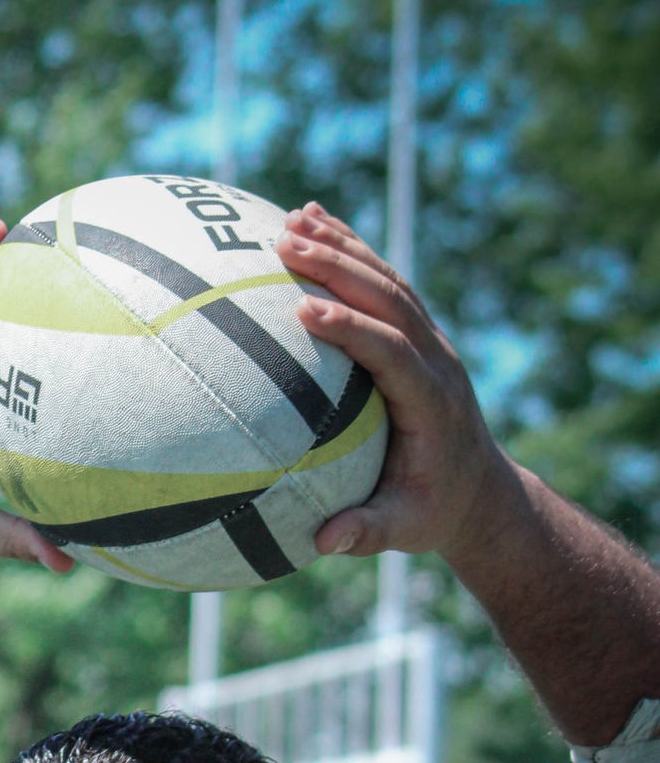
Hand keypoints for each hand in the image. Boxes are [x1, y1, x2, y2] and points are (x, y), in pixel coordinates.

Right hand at [277, 204, 516, 568]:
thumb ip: (366, 532)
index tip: (306, 311)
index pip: (393, 353)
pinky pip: (384, 283)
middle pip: (390, 298)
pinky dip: (351, 251)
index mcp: (432, 402)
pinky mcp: (418, 335)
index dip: (353, 329)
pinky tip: (312, 223)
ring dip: (342, 246)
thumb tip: (322, 542)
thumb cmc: (431, 513)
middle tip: (284, 243)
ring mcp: (431, 341)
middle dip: (340, 266)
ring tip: (291, 220)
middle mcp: (436, 360)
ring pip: (389, 280)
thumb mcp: (403, 530)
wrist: (477, 490)